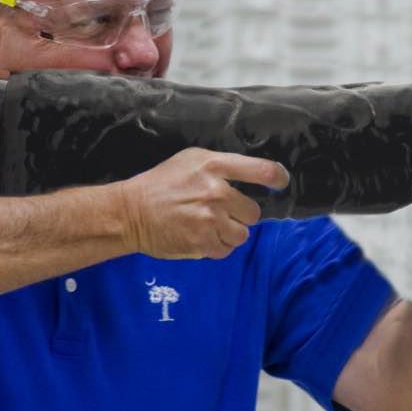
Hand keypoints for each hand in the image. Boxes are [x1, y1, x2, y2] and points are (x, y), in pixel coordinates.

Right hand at [118, 148, 289, 258]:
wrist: (131, 213)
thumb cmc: (160, 184)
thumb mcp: (190, 161)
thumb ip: (221, 167)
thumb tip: (252, 176)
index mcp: (214, 166)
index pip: (262, 170)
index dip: (277, 178)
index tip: (281, 183)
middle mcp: (216, 191)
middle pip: (254, 212)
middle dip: (239, 215)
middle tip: (218, 213)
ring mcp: (211, 219)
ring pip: (242, 234)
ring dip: (229, 233)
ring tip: (207, 227)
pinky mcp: (203, 242)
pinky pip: (226, 250)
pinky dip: (216, 247)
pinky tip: (199, 237)